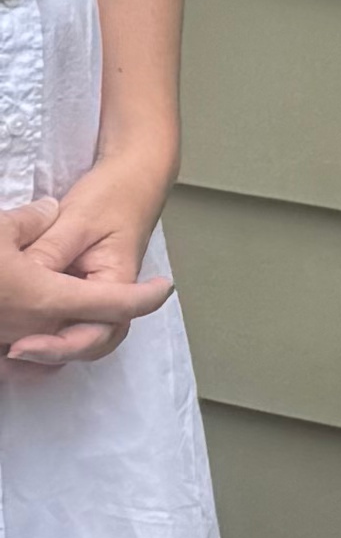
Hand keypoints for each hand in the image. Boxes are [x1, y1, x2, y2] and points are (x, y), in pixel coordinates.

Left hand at [0, 165, 176, 373]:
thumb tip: (23, 276)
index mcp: (117, 281)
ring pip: (78, 340)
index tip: (22, 347)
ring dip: (48, 351)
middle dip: (52, 354)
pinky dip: (46, 339)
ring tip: (9, 352)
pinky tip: (15, 340)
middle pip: (89, 343)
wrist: (132, 183)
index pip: (99, 325)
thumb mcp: (77, 219)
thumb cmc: (111, 197)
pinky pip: (68, 325)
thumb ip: (50, 251)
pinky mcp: (81, 296)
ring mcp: (97, 299)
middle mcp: (110, 299)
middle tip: (11, 354)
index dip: (60, 344)